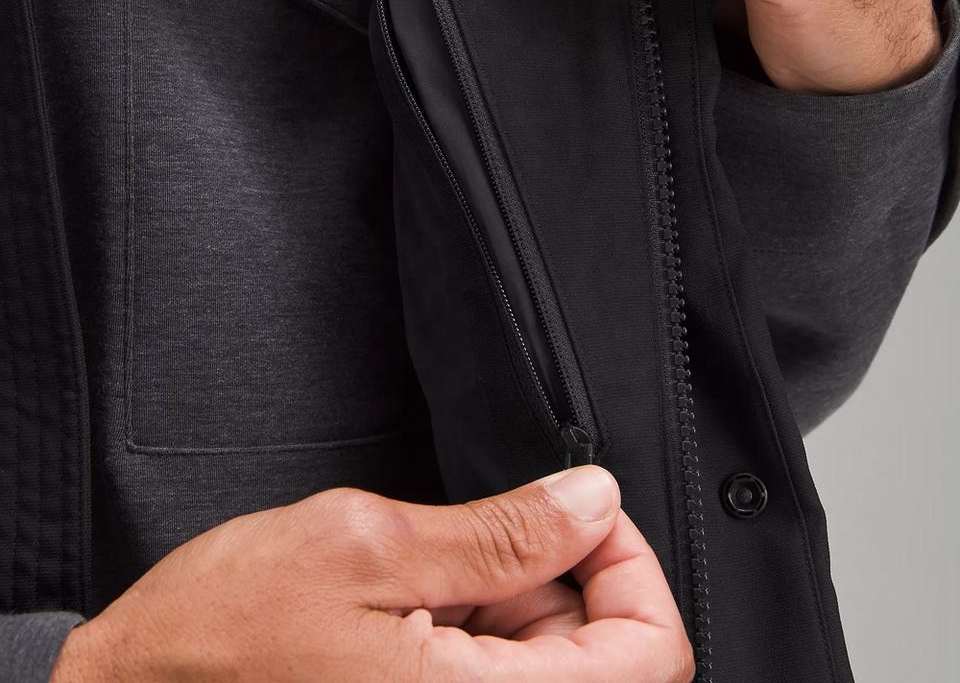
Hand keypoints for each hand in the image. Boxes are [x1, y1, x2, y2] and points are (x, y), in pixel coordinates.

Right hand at [51, 466, 693, 682]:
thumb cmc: (224, 635)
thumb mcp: (366, 548)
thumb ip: (498, 531)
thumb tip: (592, 499)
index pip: (647, 656)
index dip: (631, 567)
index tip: (585, 511)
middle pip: (603, 652)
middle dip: (556, 571)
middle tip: (474, 534)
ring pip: (550, 656)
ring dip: (510, 594)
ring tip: (426, 572)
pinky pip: (498, 668)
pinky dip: (479, 618)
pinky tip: (418, 598)